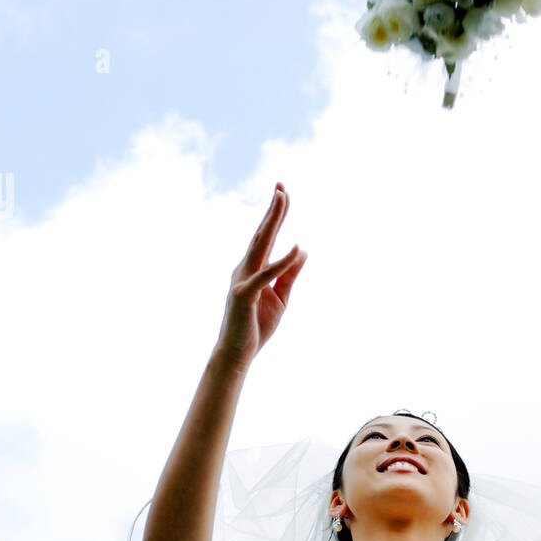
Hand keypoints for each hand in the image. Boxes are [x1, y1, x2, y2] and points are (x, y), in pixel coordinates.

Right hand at [214, 182, 306, 371]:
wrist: (238, 353)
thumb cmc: (256, 326)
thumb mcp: (281, 297)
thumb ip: (290, 274)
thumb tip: (302, 250)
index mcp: (253, 268)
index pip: (266, 237)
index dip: (274, 214)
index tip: (282, 192)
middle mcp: (245, 268)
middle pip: (262, 234)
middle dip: (273, 209)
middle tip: (281, 186)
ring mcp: (243, 280)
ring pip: (260, 245)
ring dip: (272, 221)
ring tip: (282, 199)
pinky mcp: (245, 295)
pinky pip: (266, 274)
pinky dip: (282, 261)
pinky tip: (295, 248)